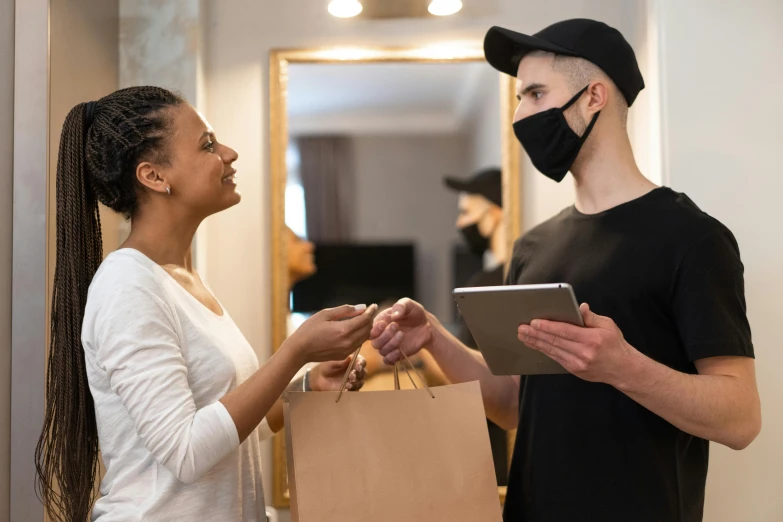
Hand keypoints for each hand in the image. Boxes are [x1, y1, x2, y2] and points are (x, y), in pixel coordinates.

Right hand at [286, 304, 377, 364]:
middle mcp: (348, 341)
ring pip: (364, 338)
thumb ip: (345, 310)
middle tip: (368, 312)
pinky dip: (360, 336)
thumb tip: (362, 307)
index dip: (371, 311)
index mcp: (344, 329)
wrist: (300, 350)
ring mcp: (347, 350)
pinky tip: (355, 330)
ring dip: (366, 328)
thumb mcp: (325, 314)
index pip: (365, 319)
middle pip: (368, 329)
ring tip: (362, 319)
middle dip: (370, 319)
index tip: (374, 306)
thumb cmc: (309, 329)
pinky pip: (358, 344)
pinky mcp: (344, 355)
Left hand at [309, 355, 366, 391]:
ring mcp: (353, 381)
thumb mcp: (331, 363)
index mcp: (352, 362)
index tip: (357, 365)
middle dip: (359, 374)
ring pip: (360, 382)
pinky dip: (351, 391)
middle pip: (363, 372)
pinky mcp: (349, 390)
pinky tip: (346, 390)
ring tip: (347, 384)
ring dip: (355, 383)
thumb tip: (350, 357)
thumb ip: (341, 361)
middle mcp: (354, 371)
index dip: (361, 363)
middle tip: (351, 375)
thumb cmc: (325, 367)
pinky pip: (354, 391)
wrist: (318, 379)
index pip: (362, 361)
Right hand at [370, 298, 432, 364]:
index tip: (384, 323)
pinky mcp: (396, 354)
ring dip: (391, 344)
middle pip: (375, 342)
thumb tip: (394, 315)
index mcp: (380, 322)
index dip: (375, 329)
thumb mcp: (409, 305)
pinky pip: (387, 361)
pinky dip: (392, 357)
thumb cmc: (414, 313)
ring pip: (382, 351)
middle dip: (384, 335)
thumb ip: (401, 305)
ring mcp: (388, 346)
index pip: (371, 330)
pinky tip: (400, 350)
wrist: (426, 325)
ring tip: (402, 334)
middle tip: (396, 326)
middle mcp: (382, 335)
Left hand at [517, 303, 639, 385]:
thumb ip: (591, 317)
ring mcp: (578, 364)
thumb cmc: (615, 344)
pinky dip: (544, 350)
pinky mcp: (575, 370)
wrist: (623, 369)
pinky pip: (555, 358)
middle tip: (521, 328)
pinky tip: (535, 344)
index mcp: (592, 339)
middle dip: (536, 334)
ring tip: (523, 335)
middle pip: (554, 341)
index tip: (534, 321)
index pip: (564, 331)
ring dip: (535, 343)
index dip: (547, 326)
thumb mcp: (608, 325)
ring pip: (552, 351)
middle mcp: (584, 353)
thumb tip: (579, 307)